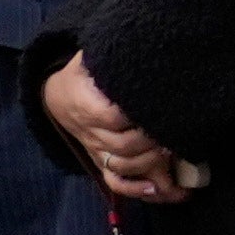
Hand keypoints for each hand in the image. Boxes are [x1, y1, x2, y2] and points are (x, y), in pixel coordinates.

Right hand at [37, 51, 205, 206]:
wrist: (56, 96)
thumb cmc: (83, 74)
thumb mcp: (90, 59)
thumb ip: (110, 57)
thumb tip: (140, 44)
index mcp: (84, 103)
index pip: (110, 117)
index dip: (135, 118)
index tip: (159, 112)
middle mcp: (89, 132)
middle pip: (122, 146)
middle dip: (152, 143)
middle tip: (177, 133)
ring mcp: (96, 151)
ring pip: (122, 167)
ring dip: (152, 165)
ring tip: (176, 155)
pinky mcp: (102, 163)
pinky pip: (116, 183)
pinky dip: (138, 190)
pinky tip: (162, 190)